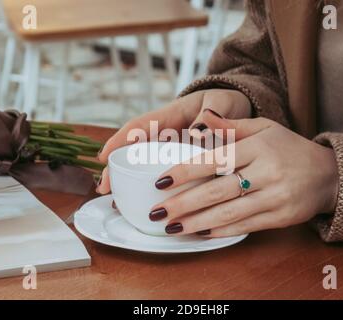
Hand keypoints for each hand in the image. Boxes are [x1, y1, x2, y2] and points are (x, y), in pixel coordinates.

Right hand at [96, 89, 250, 193]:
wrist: (238, 111)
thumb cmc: (226, 103)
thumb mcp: (221, 102)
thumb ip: (212, 113)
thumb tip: (198, 130)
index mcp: (171, 115)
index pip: (140, 125)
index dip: (119, 139)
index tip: (104, 156)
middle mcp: (165, 133)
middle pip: (135, 149)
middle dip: (117, 167)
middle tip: (104, 187)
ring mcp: (171, 148)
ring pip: (145, 164)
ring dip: (129, 180)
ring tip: (116, 201)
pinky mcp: (180, 161)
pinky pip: (163, 173)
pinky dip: (153, 187)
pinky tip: (147, 203)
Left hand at [149, 111, 338, 236]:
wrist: (328, 174)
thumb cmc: (288, 148)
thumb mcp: (264, 128)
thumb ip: (231, 126)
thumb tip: (201, 119)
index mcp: (258, 147)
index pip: (214, 160)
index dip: (186, 171)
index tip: (161, 181)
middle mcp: (266, 172)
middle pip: (217, 191)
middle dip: (183, 203)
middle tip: (157, 212)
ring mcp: (275, 197)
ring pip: (229, 212)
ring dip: (197, 222)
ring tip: (172, 227)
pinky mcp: (281, 217)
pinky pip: (246, 226)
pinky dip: (221, 231)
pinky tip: (201, 233)